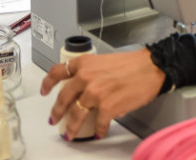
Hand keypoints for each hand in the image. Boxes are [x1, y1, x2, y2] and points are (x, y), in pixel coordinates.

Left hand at [41, 48, 164, 140]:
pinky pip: (97, 124)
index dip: (48, 83)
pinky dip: (97, 130)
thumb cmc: (133, 64)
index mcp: (85, 63)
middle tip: (54, 118)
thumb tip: (82, 89)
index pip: (58, 71)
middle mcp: (86, 77)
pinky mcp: (107, 107)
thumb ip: (90, 72)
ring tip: (71, 133)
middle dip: (57, 112)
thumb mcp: (105, 61)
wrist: (152, 67)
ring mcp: (95, 93)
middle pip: (63, 98)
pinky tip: (98, 132)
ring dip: (71, 127)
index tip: (44, 90)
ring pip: (75, 114)